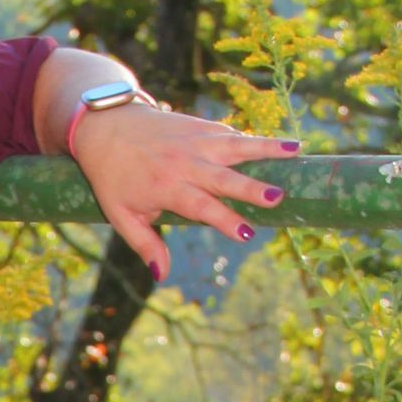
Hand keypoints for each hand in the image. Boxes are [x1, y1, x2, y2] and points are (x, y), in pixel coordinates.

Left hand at [70, 102, 298, 283]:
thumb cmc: (112, 177)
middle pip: (223, 177)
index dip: (223, 220)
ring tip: (296, 150)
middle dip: (251, 187)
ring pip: (235, 145)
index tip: (246, 233)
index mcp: (166, 187)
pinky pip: (229, 133)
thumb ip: (145, 244)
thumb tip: (162, 275)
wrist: (105, 126)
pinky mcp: (200, 126)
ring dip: (266, 148)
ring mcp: (194, 141)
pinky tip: (279, 146)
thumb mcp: (121, 215)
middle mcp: (184, 162)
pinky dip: (252, 140)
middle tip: (277, 197)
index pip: (201, 206)